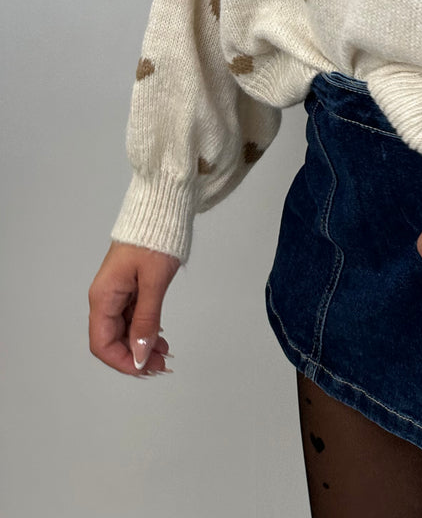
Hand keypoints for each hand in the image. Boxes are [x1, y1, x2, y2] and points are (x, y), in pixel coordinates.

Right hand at [88, 240, 178, 376]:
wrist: (162, 207)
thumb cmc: (155, 239)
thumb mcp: (153, 282)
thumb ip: (146, 320)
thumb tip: (139, 356)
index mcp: (104, 296)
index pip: (101, 343)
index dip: (122, 361)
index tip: (145, 368)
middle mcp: (106, 297)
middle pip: (112, 339)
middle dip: (134, 356)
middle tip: (162, 363)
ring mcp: (118, 291)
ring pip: (124, 329)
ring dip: (142, 344)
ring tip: (164, 352)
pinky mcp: (130, 286)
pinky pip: (132, 316)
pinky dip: (145, 329)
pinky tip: (160, 336)